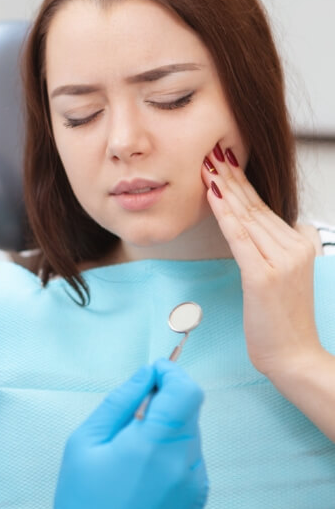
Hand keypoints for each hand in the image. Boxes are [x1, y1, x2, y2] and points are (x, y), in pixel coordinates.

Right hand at [54, 359, 207, 508]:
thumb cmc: (85, 504)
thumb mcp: (86, 442)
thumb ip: (120, 401)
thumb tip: (145, 375)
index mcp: (154, 446)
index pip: (186, 390)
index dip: (171, 372)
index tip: (154, 371)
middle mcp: (183, 463)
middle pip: (190, 407)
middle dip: (166, 397)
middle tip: (135, 412)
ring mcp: (195, 482)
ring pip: (191, 430)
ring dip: (169, 424)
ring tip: (134, 446)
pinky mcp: (198, 496)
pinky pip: (191, 454)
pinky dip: (173, 448)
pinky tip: (145, 466)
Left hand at [201, 143, 319, 376]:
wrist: (294, 356)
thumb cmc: (281, 320)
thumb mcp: (282, 276)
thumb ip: (272, 247)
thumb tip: (252, 225)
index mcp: (300, 242)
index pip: (263, 207)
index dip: (241, 182)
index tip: (223, 161)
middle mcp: (295, 246)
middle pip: (254, 206)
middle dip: (230, 176)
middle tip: (211, 151)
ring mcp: (282, 260)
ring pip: (246, 217)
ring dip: (224, 188)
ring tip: (207, 165)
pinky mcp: (264, 276)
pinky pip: (240, 238)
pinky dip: (225, 214)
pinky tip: (213, 195)